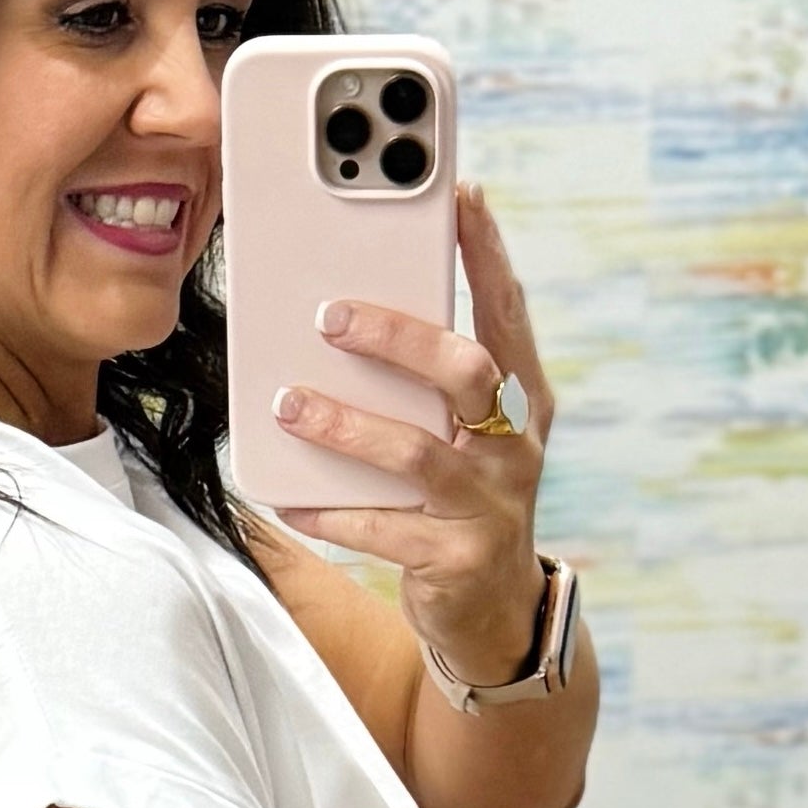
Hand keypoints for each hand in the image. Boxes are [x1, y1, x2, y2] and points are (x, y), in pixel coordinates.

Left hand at [272, 180, 556, 688]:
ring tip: (287, 405)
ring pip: (417, 451)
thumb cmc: (458, 502)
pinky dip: (331, 511)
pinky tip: (288, 498)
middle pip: (467, 371)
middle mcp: (513, 446)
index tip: (461, 193)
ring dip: (345, 425)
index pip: (507, 311)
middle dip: (398, 336)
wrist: (494, 614)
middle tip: (330, 314)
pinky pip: (384, 528)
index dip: (487, 251)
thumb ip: (422, 384)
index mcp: (520, 399)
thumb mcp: (456, 435)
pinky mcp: (457, 560)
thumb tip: (339, 311)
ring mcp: (491, 505)